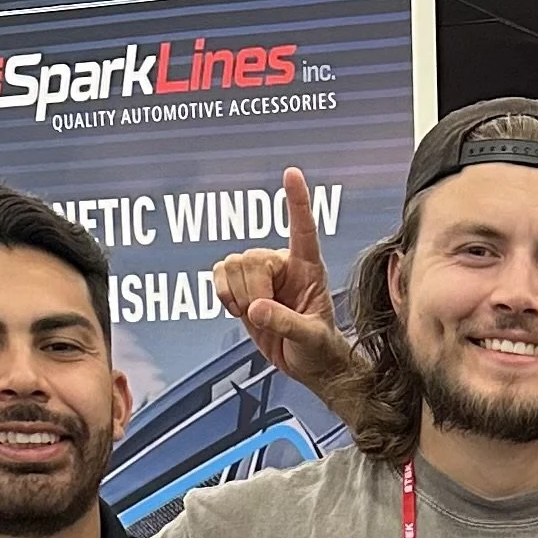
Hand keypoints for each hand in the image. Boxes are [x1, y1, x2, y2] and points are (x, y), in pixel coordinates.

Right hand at [211, 167, 365, 398]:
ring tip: (257, 315)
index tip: (291, 173)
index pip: (303, 229)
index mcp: (309, 268)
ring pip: (232, 265)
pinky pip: (218, 274)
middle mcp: (283, 264)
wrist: (309, 364)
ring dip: (238, 296)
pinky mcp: (243, 286)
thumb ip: (286, 323)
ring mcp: (261, 274)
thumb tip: (256, 309)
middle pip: (251, 258)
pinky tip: (238, 308)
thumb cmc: (319, 347)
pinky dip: (222, 293)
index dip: (296, 201)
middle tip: (266, 316)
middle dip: (252, 292)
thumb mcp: (310, 337)